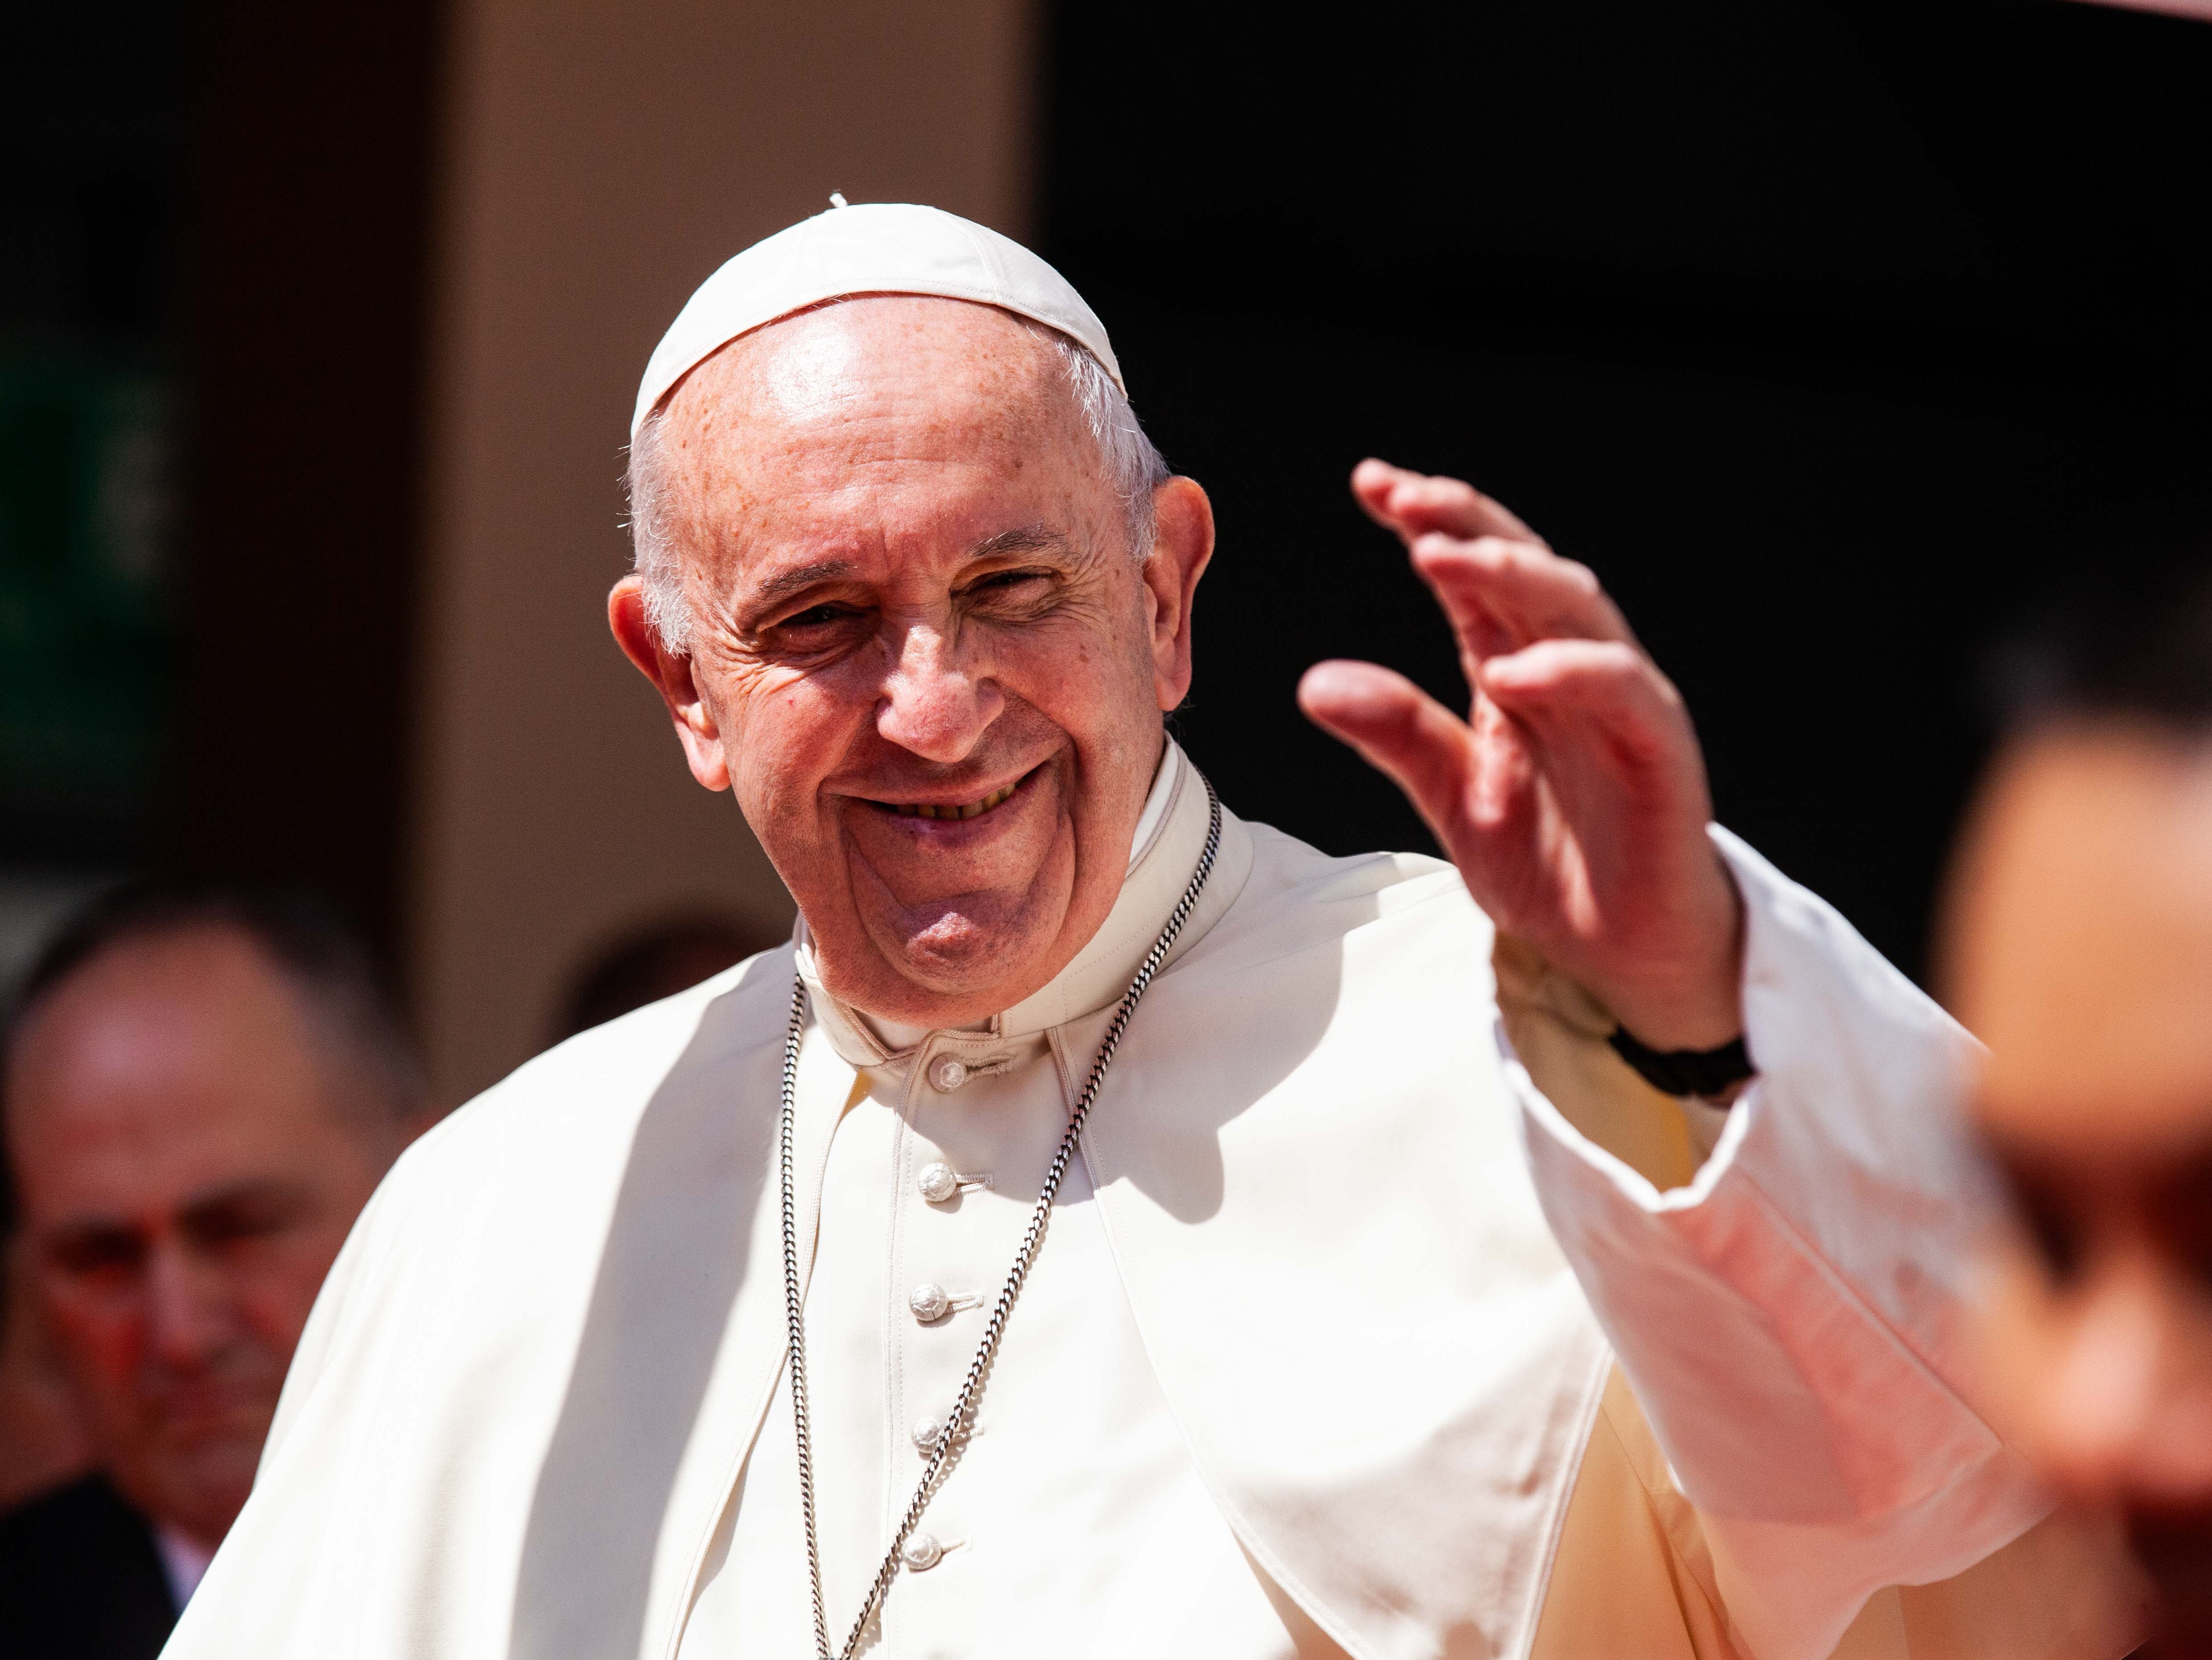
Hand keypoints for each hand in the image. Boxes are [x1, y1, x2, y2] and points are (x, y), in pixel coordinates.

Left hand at [1298, 459, 1743, 1050]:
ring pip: (1575, 610)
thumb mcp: (1452, 794)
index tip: (1372, 483)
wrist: (1623, 951)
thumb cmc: (1554, 863)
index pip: (1474, 577)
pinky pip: (1623, 692)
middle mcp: (1570, 672)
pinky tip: (1512, 670)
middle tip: (1403, 495)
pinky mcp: (1661, 752)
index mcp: (1518, 670)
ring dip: (1509, 574)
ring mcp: (1620, 705)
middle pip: (1524, 569)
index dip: (1430, 521)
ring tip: (1439, 557)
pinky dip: (1570, 671)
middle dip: (1464, 524)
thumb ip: (1396, 733)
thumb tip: (1315, 683)